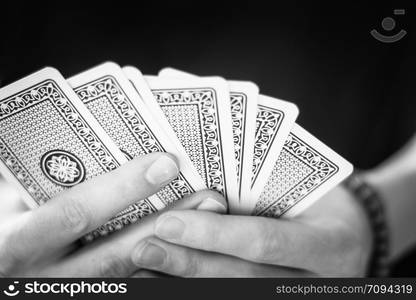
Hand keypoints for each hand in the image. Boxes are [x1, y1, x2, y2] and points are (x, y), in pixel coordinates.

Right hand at [0, 152, 225, 276]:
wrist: (2, 268)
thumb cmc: (6, 225)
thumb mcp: (10, 202)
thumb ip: (48, 184)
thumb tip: (103, 150)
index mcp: (18, 242)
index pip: (75, 213)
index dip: (122, 189)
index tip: (166, 163)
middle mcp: (45, 276)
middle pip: (115, 254)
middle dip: (166, 224)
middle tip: (208, 198)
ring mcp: (71, 291)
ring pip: (131, 275)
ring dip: (176, 249)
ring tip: (209, 220)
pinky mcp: (94, 296)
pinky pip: (134, 285)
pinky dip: (163, 267)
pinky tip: (190, 246)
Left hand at [131, 185, 372, 276]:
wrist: (352, 230)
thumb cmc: (321, 196)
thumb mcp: (304, 183)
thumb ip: (259, 184)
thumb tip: (195, 180)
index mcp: (330, 242)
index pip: (264, 241)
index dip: (214, 235)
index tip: (168, 222)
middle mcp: (319, 281)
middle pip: (244, 278)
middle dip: (189, 264)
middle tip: (143, 249)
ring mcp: (299, 295)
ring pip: (236, 294)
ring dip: (185, 284)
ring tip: (143, 271)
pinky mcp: (280, 299)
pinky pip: (236, 298)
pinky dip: (198, 289)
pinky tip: (166, 282)